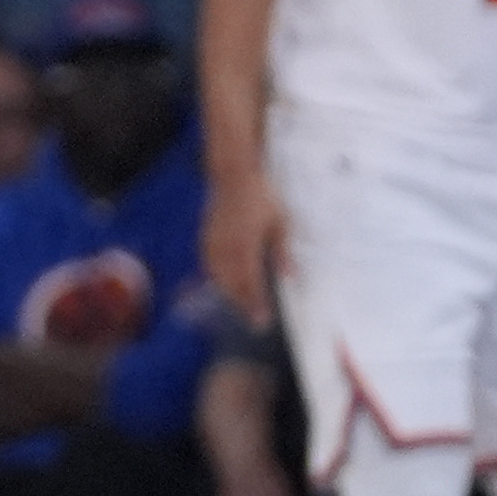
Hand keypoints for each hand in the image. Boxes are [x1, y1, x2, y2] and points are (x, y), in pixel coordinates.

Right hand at [201, 171, 288, 324]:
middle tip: (254, 320)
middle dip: (243, 304)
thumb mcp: (280, 222)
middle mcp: (227, 246)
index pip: (251, 281)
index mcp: (247, 244)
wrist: (234, 175)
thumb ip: (282, 252)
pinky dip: (215, 278)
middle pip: (232, 284)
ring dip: (229, 294)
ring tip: (240, 305)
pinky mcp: (206, 237)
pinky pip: (208, 265)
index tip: (262, 319)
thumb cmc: (261, 196)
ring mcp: (213, 242)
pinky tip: (222, 283)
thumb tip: (290, 276)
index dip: (256, 303)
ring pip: (218, 277)